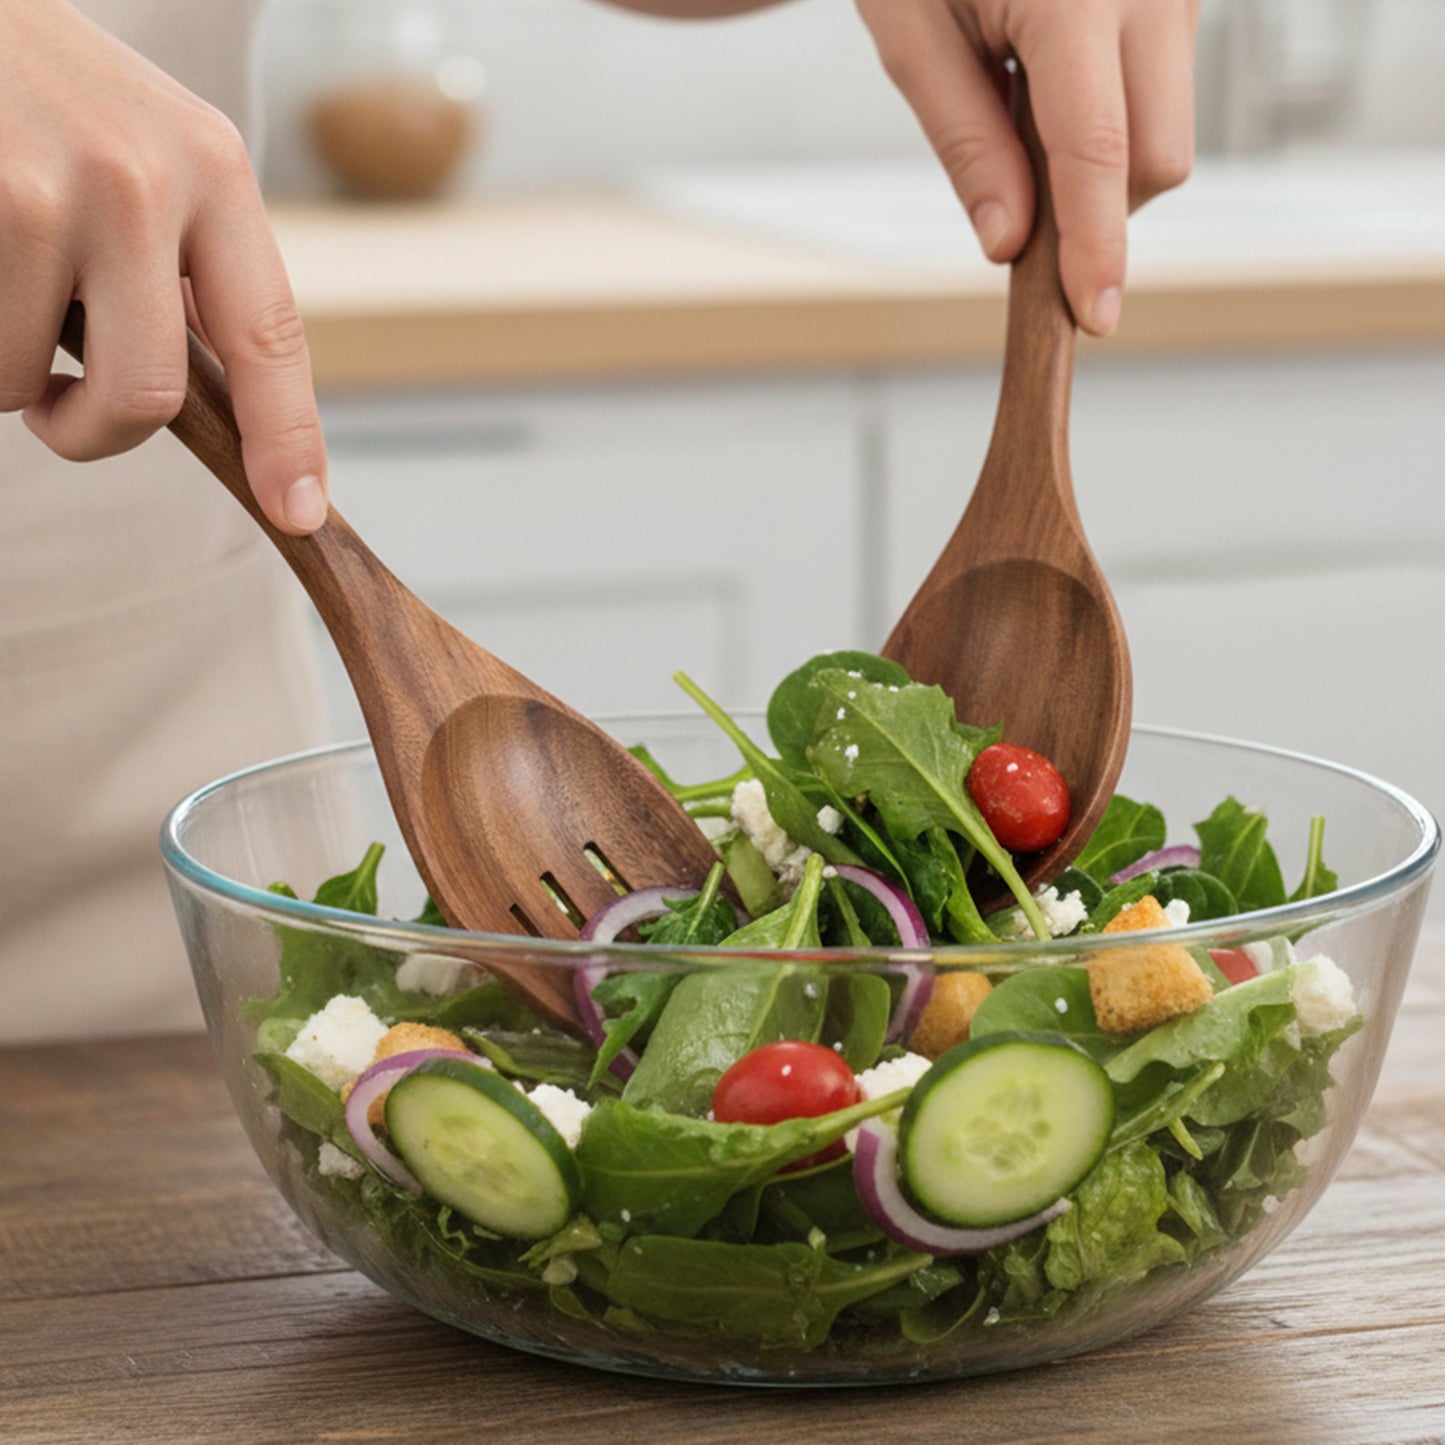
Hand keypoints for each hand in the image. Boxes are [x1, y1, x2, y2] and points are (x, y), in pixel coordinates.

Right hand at [0, 0, 327, 532]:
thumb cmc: (44, 91)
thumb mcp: (151, 150)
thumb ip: (190, 262)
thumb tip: (222, 404)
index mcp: (213, 169)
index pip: (271, 336)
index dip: (288, 438)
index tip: (297, 509)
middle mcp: (143, 178)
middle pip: (147, 395)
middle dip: (95, 433)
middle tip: (60, 413)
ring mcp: (47, 190)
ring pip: (28, 380)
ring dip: (8, 369)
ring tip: (0, 284)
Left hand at [856, 0, 1199, 335]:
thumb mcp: (913, 37)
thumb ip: (965, 143)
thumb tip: (1008, 242)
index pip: (1097, 152)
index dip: (1094, 247)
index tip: (1092, 316)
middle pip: (1158, 157)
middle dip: (1097, 206)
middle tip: (1014, 178)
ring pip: (1168, 130)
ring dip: (1101, 160)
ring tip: (1023, 96)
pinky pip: (1165, 91)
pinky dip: (1112, 116)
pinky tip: (1056, 75)